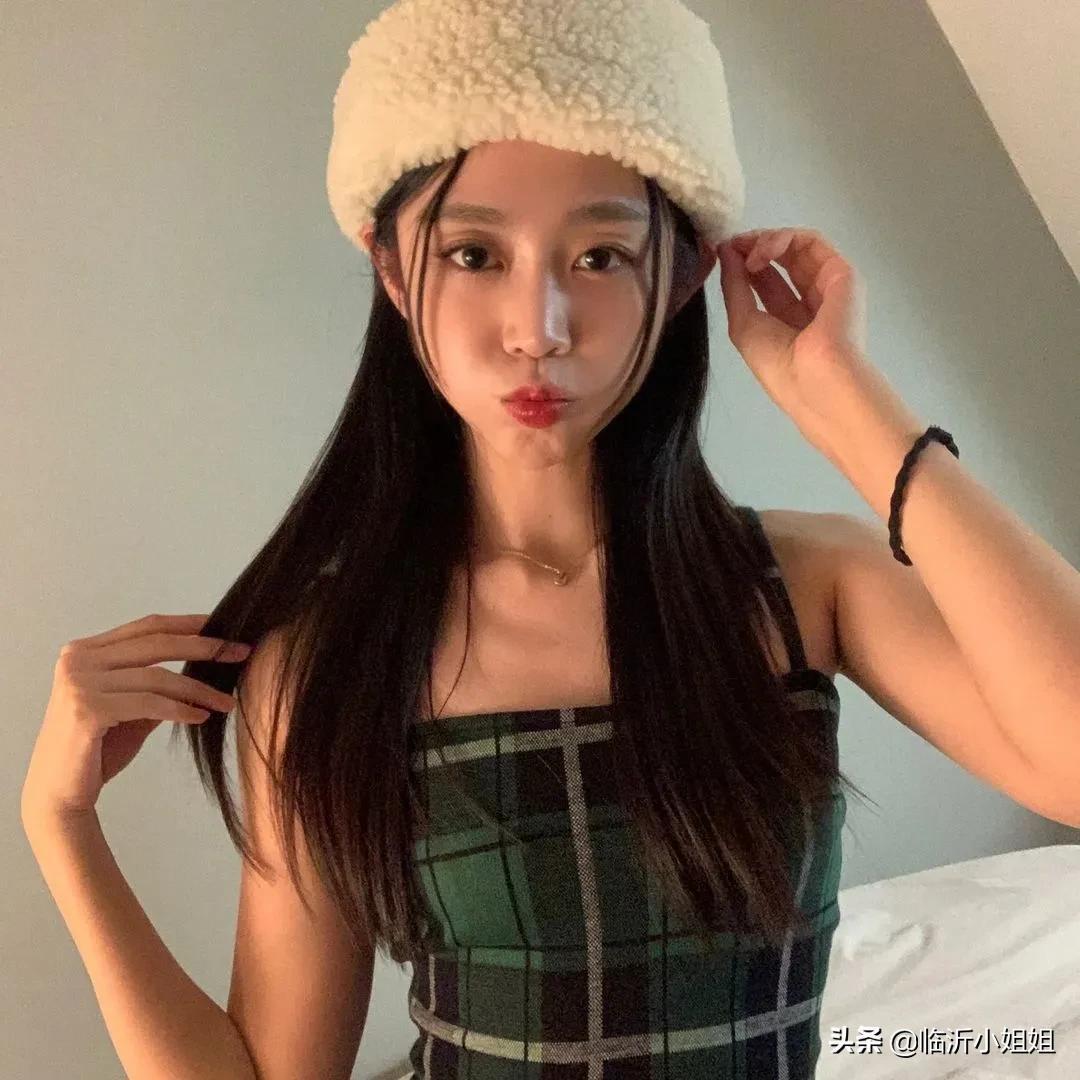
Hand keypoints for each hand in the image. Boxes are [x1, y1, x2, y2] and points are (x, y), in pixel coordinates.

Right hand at [20, 613, 251, 823]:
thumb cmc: (97, 750)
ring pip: (158, 677)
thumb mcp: (132, 707)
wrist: (60, 794)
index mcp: (85, 651)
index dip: (189, 623)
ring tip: (228, 702)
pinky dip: (180, 710)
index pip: (147, 626)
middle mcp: (78, 659)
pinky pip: (149, 703)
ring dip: (200, 689)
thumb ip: (157, 683)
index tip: (226, 626)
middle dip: (205, 647)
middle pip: (156, 644)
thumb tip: (205, 662)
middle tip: (241, 653)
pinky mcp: (86, 709)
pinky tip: (201, 717)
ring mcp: (79, 682)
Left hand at [717, 227, 907, 466]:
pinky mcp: (842, 273)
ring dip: (765, 240)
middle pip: (781, 261)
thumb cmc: (780, 365)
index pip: (766, 281)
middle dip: (752, 247)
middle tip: (731, 244)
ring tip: (746, 252)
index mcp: (790, 321)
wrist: (816, 381)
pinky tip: (761, 253)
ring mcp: (829, 287)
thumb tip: (724, 250)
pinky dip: (783, 239)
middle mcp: (811, 302)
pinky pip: (811, 242)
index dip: (743, 263)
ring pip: (796, 247)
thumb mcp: (744, 325)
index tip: (721, 253)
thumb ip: (734, 287)